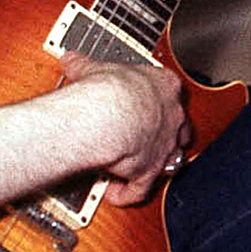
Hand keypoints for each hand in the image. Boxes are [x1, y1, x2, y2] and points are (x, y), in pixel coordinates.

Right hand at [60, 53, 188, 205]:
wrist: (108, 115)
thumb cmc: (106, 89)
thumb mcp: (94, 69)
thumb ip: (85, 64)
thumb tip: (71, 58)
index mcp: (163, 85)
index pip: (169, 92)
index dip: (157, 101)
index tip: (141, 105)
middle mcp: (172, 116)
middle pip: (179, 129)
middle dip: (166, 136)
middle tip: (142, 140)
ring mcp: (165, 145)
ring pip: (170, 159)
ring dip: (152, 166)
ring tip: (130, 168)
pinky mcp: (150, 171)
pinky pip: (141, 189)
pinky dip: (126, 193)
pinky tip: (111, 192)